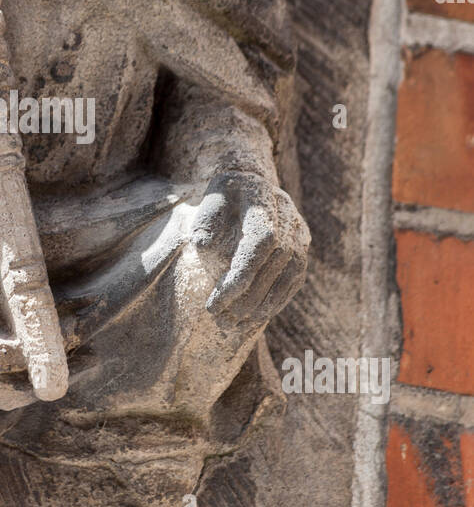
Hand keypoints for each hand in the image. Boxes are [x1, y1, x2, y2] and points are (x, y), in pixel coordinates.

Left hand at [191, 170, 309, 323]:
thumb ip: (204, 226)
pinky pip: (296, 277)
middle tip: (223, 319)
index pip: (260, 241)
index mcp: (262, 196)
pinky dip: (278, 299)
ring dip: (266, 303)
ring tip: (237, 324)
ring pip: (291, 271)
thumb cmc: (221, 198)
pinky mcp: (303, 243)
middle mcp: (287, 211)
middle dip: (250, 295)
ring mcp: (299, 228)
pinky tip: (257, 317)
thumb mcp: (206, 205)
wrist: (248, 182)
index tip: (217, 302)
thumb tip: (204, 248)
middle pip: (278, 259)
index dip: (241, 275)